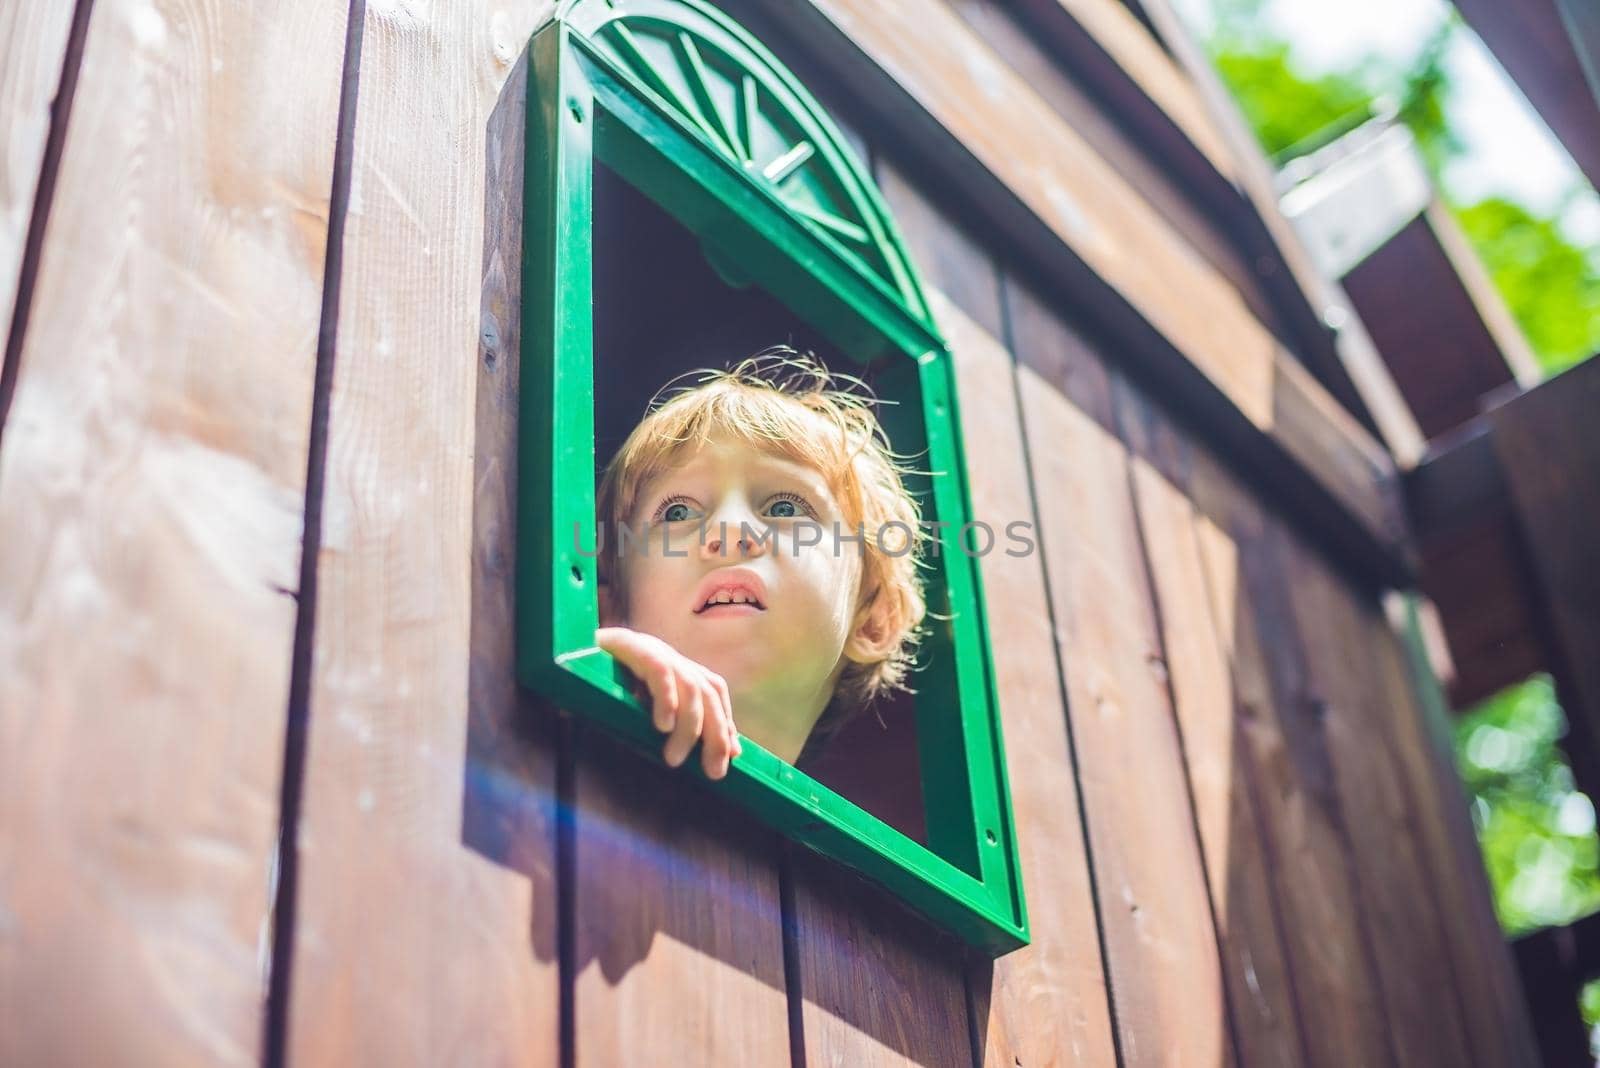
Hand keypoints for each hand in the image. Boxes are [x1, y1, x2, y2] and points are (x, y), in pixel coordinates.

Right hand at [594, 626, 742, 779]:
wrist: (559, 650)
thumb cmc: (593, 687)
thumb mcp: (632, 708)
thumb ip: (662, 725)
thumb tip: (690, 756)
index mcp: (673, 665)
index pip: (712, 688)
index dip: (725, 719)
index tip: (732, 753)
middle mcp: (667, 654)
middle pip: (708, 690)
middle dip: (716, 733)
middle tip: (713, 771)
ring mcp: (651, 647)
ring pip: (689, 686)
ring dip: (688, 728)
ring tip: (673, 759)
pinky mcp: (632, 645)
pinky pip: (660, 671)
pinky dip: (666, 699)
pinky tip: (661, 726)